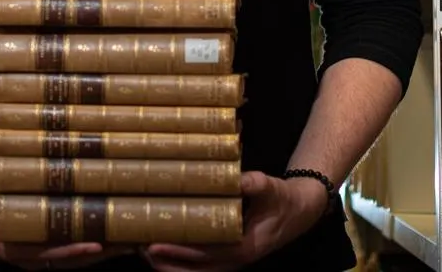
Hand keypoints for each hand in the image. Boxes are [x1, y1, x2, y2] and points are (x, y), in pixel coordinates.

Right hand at [0, 166, 125, 269]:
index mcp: (16, 249)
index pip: (50, 253)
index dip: (72, 251)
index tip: (95, 245)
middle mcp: (34, 258)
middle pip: (73, 260)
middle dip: (101, 254)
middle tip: (128, 242)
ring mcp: (44, 256)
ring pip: (79, 259)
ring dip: (106, 251)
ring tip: (133, 240)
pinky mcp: (51, 250)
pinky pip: (77, 252)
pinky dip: (97, 246)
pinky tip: (118, 235)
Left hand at [141, 171, 328, 271]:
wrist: (299, 211)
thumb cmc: (283, 199)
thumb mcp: (271, 188)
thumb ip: (255, 184)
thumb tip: (239, 178)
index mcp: (245, 248)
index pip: (206, 255)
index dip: (179, 251)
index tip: (155, 244)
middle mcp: (236, 260)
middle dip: (167, 263)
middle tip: (142, 249)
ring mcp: (231, 261)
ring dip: (171, 265)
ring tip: (145, 252)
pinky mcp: (227, 256)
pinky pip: (201, 266)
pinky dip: (181, 262)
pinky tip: (163, 250)